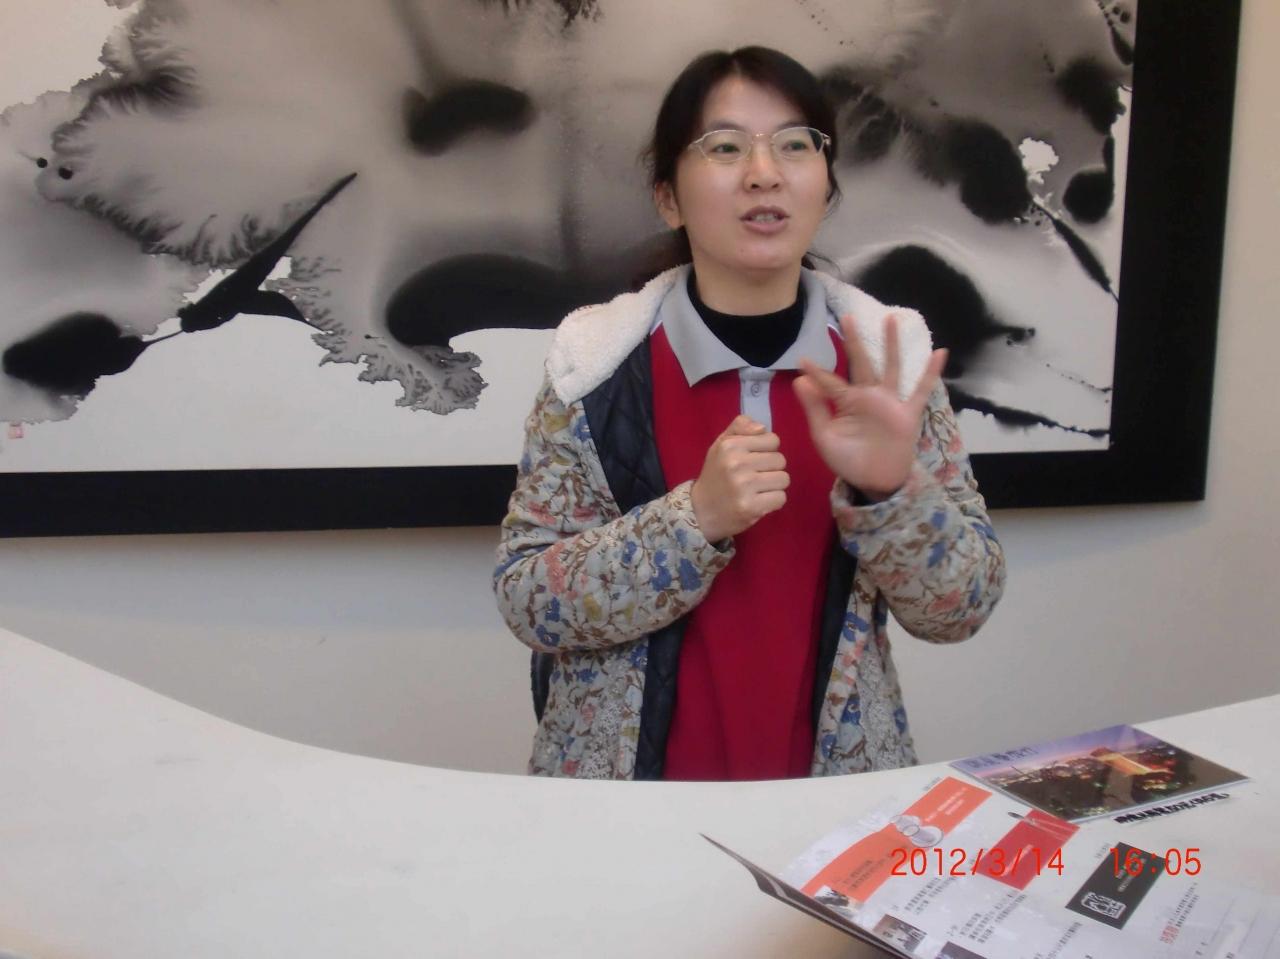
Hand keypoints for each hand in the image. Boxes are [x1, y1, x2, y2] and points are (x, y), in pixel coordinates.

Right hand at [690, 414, 788, 542]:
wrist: (701, 511)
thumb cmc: (716, 475)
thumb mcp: (721, 444)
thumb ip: (740, 426)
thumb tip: (762, 427)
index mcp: (730, 446)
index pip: (773, 440)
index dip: (767, 450)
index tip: (754, 459)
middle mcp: (737, 464)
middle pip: (780, 460)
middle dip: (771, 468)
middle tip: (755, 476)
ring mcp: (744, 486)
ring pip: (783, 479)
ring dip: (774, 485)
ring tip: (758, 489)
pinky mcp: (751, 507)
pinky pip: (781, 498)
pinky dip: (773, 501)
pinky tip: (759, 501)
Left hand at [794, 313, 946, 499]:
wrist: (873, 481)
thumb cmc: (847, 458)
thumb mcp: (825, 436)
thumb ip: (815, 408)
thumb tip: (800, 380)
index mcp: (845, 401)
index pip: (829, 382)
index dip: (817, 373)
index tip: (803, 360)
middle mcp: (867, 396)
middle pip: (861, 363)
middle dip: (854, 341)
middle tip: (847, 316)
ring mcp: (889, 402)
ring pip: (890, 367)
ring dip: (891, 344)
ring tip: (890, 318)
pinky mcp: (907, 413)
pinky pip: (921, 391)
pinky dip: (930, 373)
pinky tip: (940, 352)